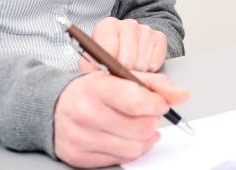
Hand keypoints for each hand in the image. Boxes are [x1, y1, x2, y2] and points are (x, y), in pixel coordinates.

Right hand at [53, 71, 188, 167]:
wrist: (53, 107)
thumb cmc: (91, 91)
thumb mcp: (120, 76)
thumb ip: (154, 84)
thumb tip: (181, 96)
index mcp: (96, 87)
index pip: (137, 101)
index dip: (157, 104)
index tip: (159, 103)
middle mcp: (85, 113)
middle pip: (141, 128)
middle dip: (151, 122)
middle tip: (146, 114)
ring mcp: (81, 138)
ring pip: (134, 148)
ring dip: (143, 138)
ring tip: (136, 126)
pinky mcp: (79, 157)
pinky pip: (120, 160)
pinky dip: (129, 150)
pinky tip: (123, 137)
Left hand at [77, 17, 167, 72]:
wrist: (127, 47)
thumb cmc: (108, 55)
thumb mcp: (93, 60)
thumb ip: (90, 66)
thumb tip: (93, 74)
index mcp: (107, 26)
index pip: (108, 48)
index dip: (109, 65)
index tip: (110, 72)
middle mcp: (128, 24)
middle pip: (128, 59)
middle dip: (124, 71)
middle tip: (121, 73)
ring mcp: (145, 29)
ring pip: (143, 63)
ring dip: (138, 72)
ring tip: (131, 69)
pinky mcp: (160, 37)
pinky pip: (156, 61)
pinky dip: (151, 68)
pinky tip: (144, 65)